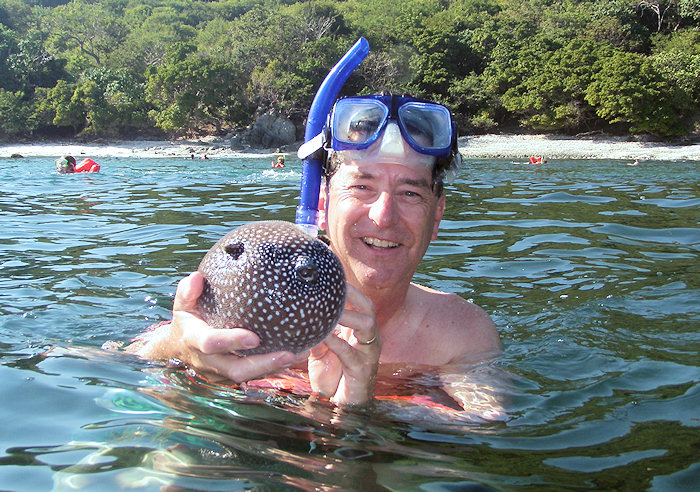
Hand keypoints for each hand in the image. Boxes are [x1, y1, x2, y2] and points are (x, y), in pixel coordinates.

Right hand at [128, 272, 306, 382]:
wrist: (178, 348)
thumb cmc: (186, 320)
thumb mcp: (182, 304)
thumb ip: (187, 292)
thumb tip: (195, 278)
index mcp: (195, 341)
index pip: (212, 344)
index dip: (232, 341)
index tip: (254, 337)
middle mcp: (210, 362)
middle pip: (238, 370)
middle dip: (264, 364)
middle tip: (290, 354)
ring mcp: (222, 372)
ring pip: (250, 376)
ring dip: (276, 367)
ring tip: (302, 353)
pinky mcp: (234, 375)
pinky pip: (256, 374)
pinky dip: (276, 367)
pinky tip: (297, 354)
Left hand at [307, 283, 380, 405]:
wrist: (342, 406)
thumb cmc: (333, 376)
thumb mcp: (320, 352)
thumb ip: (314, 335)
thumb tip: (299, 316)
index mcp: (359, 331)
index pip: (358, 303)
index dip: (348, 289)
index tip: (332, 275)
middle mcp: (367, 338)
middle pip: (368, 308)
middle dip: (353, 295)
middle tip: (335, 285)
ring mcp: (367, 353)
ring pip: (366, 325)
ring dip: (347, 315)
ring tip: (329, 308)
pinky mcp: (362, 369)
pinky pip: (350, 351)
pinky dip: (336, 341)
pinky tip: (323, 335)